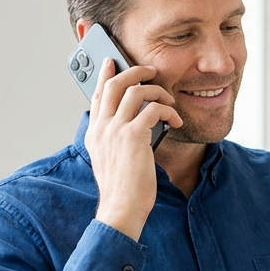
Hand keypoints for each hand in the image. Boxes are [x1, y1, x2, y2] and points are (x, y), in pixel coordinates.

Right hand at [83, 58, 183, 240]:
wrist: (121, 207)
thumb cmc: (122, 189)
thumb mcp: (110, 159)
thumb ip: (115, 140)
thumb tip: (134, 125)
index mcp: (94, 133)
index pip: (97, 95)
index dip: (104, 75)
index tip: (111, 62)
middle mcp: (101, 128)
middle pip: (114, 84)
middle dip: (134, 71)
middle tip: (150, 70)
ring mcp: (115, 130)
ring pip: (135, 91)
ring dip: (157, 91)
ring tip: (169, 99)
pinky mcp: (133, 136)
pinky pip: (154, 110)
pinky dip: (168, 110)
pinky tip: (175, 120)